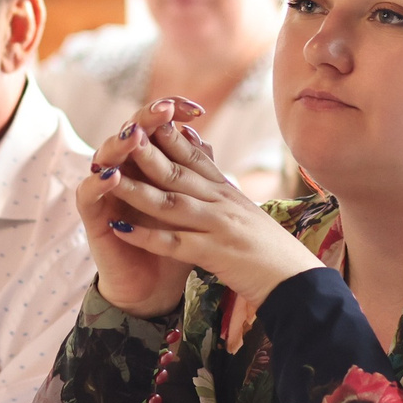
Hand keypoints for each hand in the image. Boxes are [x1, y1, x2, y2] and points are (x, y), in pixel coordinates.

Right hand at [79, 99, 207, 315]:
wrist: (156, 287)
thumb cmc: (173, 243)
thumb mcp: (189, 206)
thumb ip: (190, 173)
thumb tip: (201, 138)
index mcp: (146, 165)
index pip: (154, 128)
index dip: (172, 114)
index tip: (197, 109)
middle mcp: (122, 171)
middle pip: (129, 134)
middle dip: (147, 119)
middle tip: (165, 107)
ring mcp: (105, 193)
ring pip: (104, 157)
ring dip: (119, 145)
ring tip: (134, 135)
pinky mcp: (92, 217)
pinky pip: (89, 194)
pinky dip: (99, 184)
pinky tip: (113, 175)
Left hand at [88, 98, 322, 311]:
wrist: (297, 282)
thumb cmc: (269, 251)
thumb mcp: (245, 212)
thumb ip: (221, 190)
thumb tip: (204, 165)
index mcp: (227, 191)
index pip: (193, 156)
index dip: (167, 136)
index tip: (140, 119)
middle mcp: (222, 202)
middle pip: (177, 172)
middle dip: (145, 153)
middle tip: (116, 136)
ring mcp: (219, 226)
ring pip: (171, 202)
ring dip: (136, 189)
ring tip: (106, 178)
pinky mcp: (216, 254)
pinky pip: (175, 243)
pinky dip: (147, 235)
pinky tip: (121, 228)